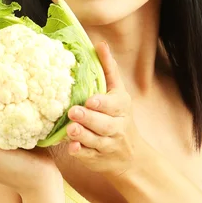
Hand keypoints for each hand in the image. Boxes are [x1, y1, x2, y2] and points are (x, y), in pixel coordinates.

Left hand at [65, 41, 146, 179]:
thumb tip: (100, 43)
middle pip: (104, 124)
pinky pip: (89, 156)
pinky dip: (81, 152)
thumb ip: (109, 69)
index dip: (102, 103)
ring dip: (82, 135)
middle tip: (74, 112)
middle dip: (89, 118)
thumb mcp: (118, 92)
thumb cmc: (119, 116)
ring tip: (70, 129)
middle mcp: (117, 127)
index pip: (113, 105)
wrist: (131, 155)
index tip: (91, 100)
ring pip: (95, 140)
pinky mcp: (98, 158)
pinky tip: (72, 147)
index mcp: (121, 107)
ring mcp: (108, 144)